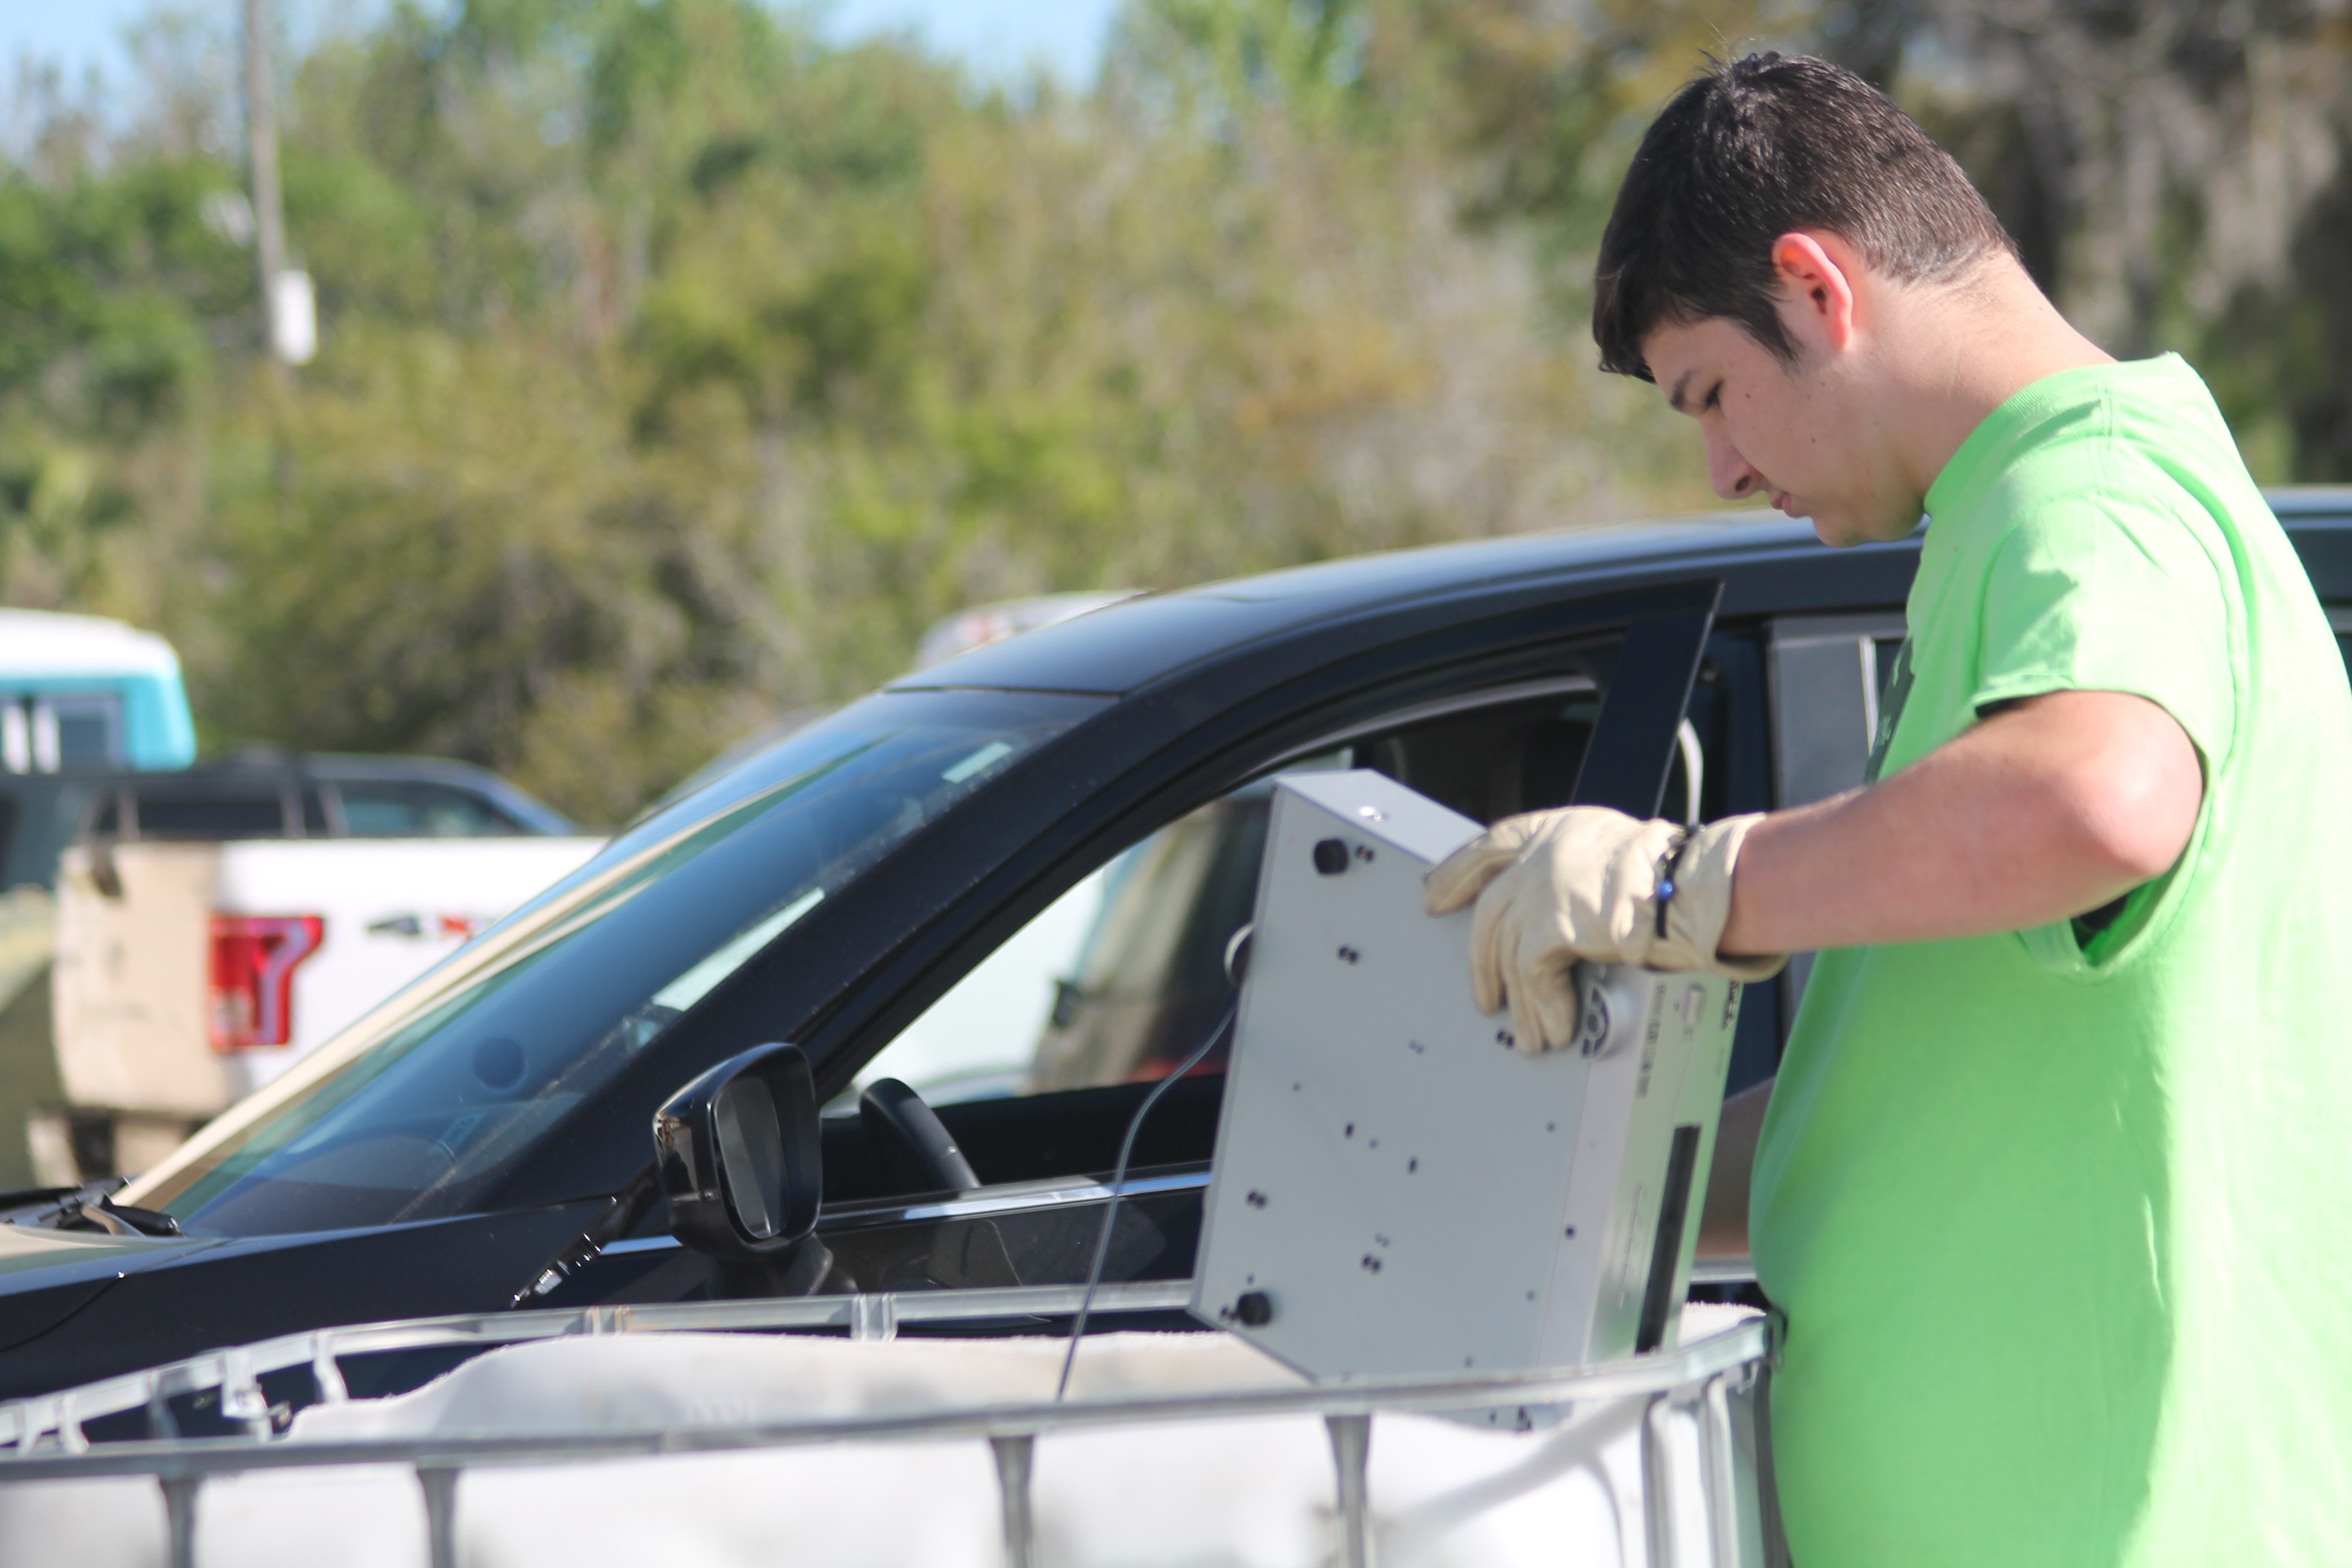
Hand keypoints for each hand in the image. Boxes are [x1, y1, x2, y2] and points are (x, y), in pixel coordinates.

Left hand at [1423, 807, 1783, 1053]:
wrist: (1696, 887)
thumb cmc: (1678, 878)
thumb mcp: (1618, 854)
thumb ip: (1582, 872)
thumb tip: (1564, 920)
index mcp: (1558, 828)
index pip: (1491, 844)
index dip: (1458, 871)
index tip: (1436, 894)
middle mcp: (1542, 852)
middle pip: (1490, 910)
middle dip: (1480, 958)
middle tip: (1481, 994)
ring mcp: (1541, 886)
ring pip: (1507, 953)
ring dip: (1519, 1001)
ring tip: (1528, 1033)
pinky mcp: (1550, 924)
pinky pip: (1532, 976)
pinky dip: (1544, 1007)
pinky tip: (1556, 1029)